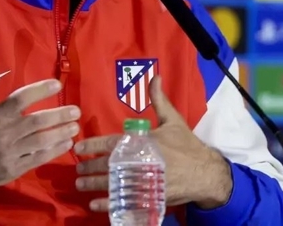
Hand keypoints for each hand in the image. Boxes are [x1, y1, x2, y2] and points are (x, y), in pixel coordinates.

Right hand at [0, 60, 80, 205]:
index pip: (21, 99)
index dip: (40, 90)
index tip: (58, 85)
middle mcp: (5, 132)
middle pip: (37, 121)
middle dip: (59, 115)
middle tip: (76, 111)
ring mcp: (10, 152)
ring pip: (41, 141)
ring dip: (60, 134)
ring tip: (75, 127)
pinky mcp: (14, 168)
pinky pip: (38, 158)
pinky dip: (54, 151)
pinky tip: (66, 144)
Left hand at [74, 75, 232, 211]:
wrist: (205, 172)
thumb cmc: (186, 145)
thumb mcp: (173, 119)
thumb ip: (158, 100)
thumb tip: (154, 77)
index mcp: (142, 142)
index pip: (110, 143)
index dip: (92, 145)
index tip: (78, 148)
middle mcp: (139, 162)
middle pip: (107, 165)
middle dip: (90, 167)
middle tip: (78, 168)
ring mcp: (143, 182)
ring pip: (112, 184)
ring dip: (93, 185)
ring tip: (81, 185)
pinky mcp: (147, 197)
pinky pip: (123, 202)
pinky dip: (108, 204)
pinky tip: (96, 205)